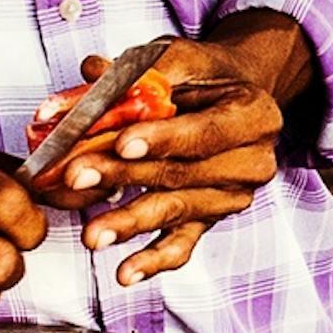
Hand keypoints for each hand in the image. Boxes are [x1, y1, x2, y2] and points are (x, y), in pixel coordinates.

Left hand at [38, 15, 315, 284]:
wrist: (232, 96)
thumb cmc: (204, 76)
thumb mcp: (178, 59)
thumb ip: (137, 70)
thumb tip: (89, 73)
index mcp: (254, 115)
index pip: (206, 132)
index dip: (164, 138)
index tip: (122, 141)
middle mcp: (252, 162)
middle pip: (184, 175)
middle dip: (126, 176)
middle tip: (78, 177)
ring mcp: (232, 196)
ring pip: (177, 210)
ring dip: (130, 223)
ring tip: (92, 234)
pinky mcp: (211, 221)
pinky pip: (183, 245)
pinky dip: (152, 261)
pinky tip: (125, 274)